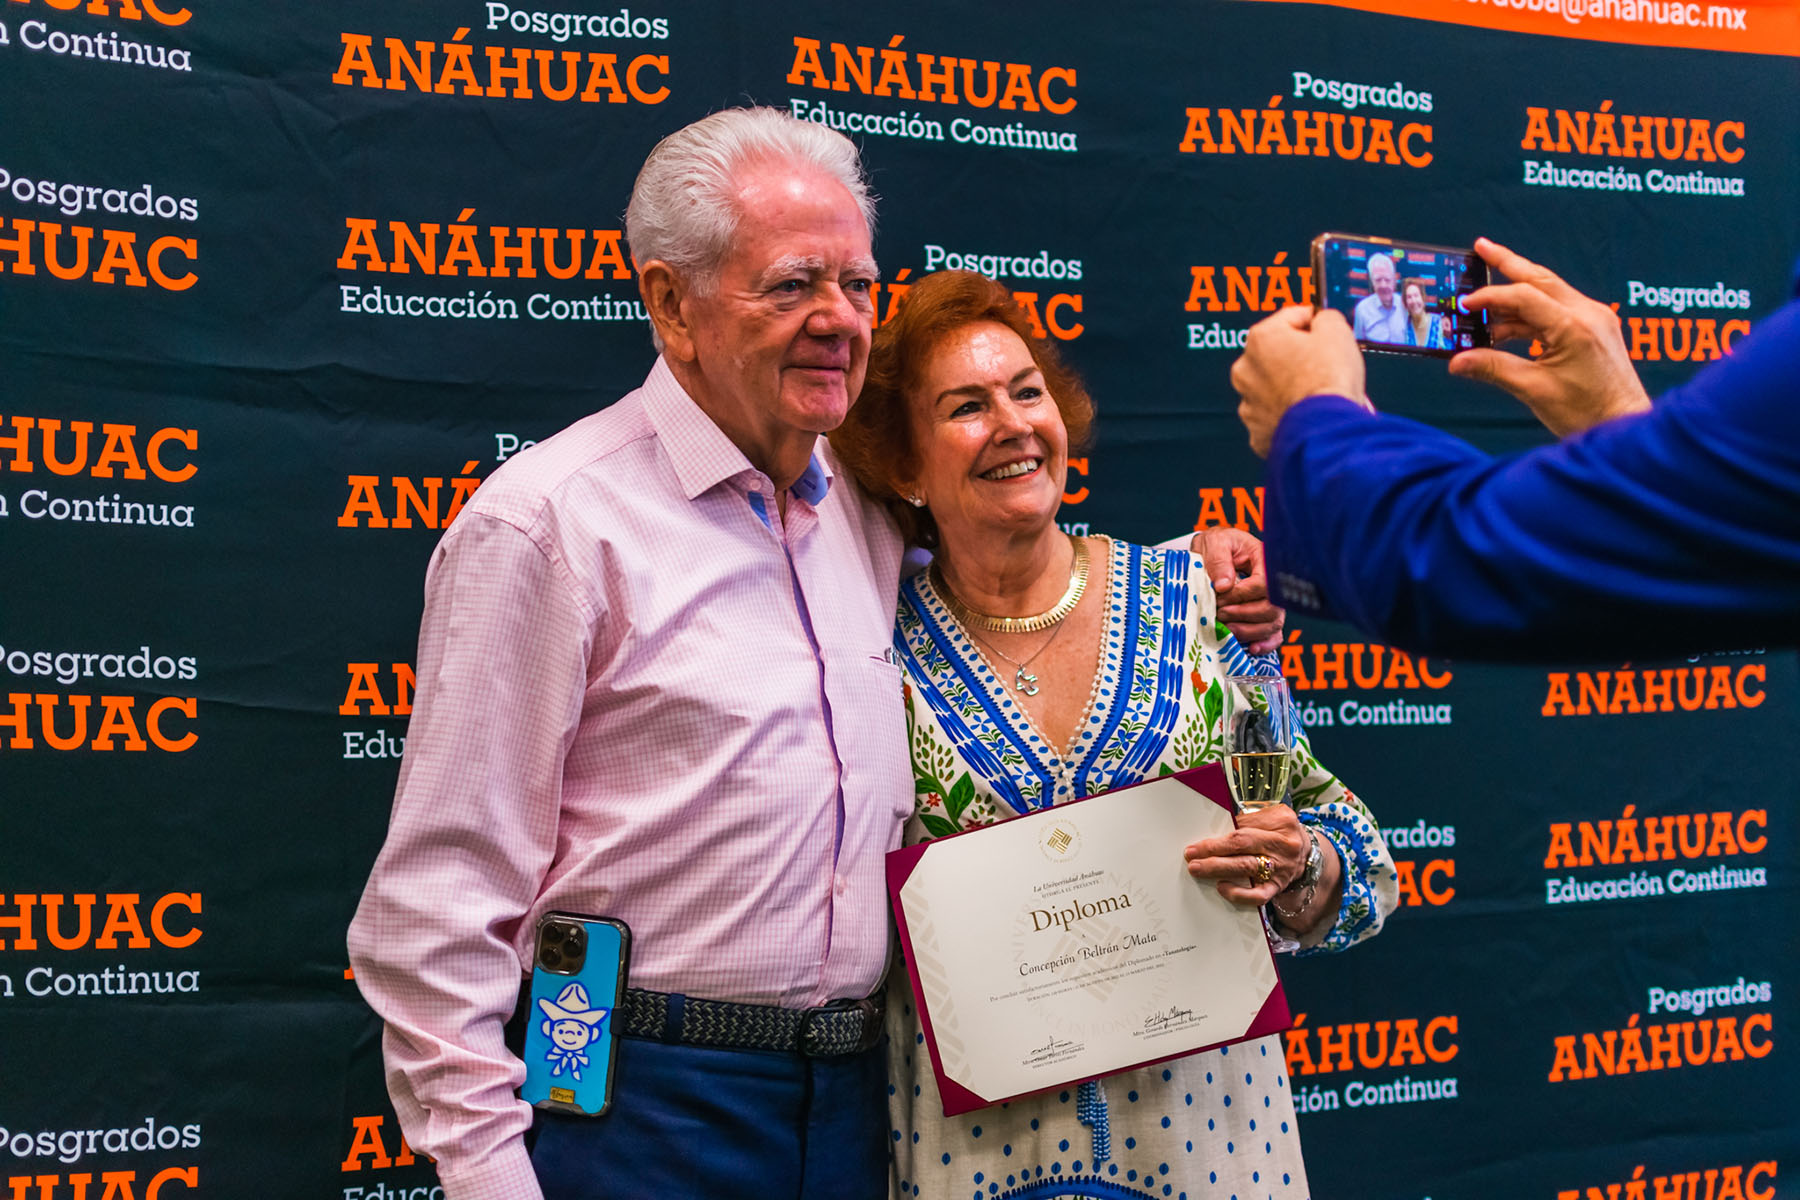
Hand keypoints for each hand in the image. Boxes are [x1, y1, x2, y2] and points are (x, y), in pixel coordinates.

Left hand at [1184, 805, 1307, 906]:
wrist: (1305, 855)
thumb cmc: (1278, 834)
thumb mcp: (1270, 818)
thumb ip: (1247, 820)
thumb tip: (1213, 828)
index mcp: (1281, 820)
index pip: (1244, 824)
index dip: (1220, 830)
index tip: (1199, 836)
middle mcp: (1284, 843)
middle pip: (1242, 844)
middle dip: (1213, 849)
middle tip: (1191, 853)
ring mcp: (1282, 867)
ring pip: (1246, 867)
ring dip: (1217, 868)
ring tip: (1197, 868)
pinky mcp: (1278, 887)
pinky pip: (1258, 895)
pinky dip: (1238, 893)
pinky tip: (1222, 888)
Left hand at [1189, 527, 1284, 653]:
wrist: (1215, 550)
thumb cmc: (1217, 544)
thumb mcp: (1214, 543)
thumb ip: (1219, 561)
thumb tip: (1224, 586)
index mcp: (1263, 559)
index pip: (1264, 583)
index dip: (1242, 594)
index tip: (1221, 594)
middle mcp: (1271, 582)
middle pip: (1272, 607)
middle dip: (1244, 614)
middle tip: (1220, 612)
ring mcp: (1270, 600)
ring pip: (1273, 623)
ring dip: (1249, 630)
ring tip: (1227, 629)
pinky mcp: (1264, 615)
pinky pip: (1274, 634)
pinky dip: (1265, 643)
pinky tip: (1252, 647)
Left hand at [1231, 306, 1365, 456]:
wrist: (1326, 428)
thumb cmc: (1328, 381)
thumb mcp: (1337, 330)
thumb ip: (1325, 318)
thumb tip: (1323, 321)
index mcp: (1262, 339)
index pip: (1290, 318)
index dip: (1312, 321)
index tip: (1323, 328)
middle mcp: (1246, 370)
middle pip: (1276, 355)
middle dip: (1297, 357)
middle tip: (1324, 365)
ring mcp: (1249, 404)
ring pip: (1271, 388)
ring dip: (1290, 387)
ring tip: (1316, 392)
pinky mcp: (1258, 432)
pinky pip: (1274, 418)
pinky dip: (1288, 416)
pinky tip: (1307, 414)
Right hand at [1449, 237, 1651, 436]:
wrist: (1624, 424)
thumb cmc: (1588, 412)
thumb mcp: (1534, 390)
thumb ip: (1493, 369)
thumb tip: (1458, 361)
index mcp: (1574, 326)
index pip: (1524, 297)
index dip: (1490, 297)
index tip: (1464, 304)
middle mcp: (1588, 314)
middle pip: (1540, 279)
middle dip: (1508, 263)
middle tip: (1481, 247)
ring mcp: (1594, 319)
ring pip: (1548, 292)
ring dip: (1515, 296)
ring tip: (1484, 305)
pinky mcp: (1594, 329)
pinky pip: (1556, 310)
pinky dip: (1530, 315)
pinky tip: (1507, 327)